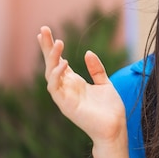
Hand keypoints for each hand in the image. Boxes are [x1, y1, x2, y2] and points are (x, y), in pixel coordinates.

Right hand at [37, 26, 126, 144]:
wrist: (115, 128)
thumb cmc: (110, 109)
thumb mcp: (105, 84)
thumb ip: (96, 69)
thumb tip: (88, 52)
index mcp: (75, 82)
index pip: (59, 61)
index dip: (52, 48)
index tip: (45, 32)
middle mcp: (66, 88)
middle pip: (51, 64)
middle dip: (46, 47)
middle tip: (43, 29)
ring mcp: (64, 96)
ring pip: (50, 74)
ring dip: (52, 58)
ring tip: (58, 42)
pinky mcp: (65, 105)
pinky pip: (55, 88)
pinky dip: (56, 75)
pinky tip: (63, 63)